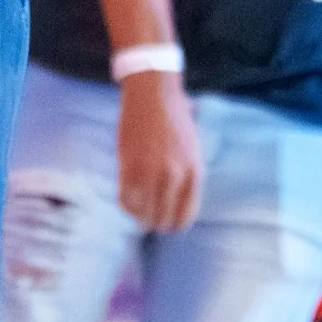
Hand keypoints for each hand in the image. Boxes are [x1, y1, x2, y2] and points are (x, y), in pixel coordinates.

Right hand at [116, 70, 201, 234]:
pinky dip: (127, 206)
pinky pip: (126, 199)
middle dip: (157, 224)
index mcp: (194, 172)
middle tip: (150, 223)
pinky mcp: (129, 166)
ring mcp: (151, 172)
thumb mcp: (192, 150)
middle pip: (164, 219)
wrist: (154, 95)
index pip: (186, 216)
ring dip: (141, 218)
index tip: (168, 225)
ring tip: (138, 216)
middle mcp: (175, 176)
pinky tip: (128, 203)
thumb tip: (179, 204)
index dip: (175, 225)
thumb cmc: (174, 120)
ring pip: (144, 213)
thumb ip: (188, 177)